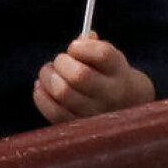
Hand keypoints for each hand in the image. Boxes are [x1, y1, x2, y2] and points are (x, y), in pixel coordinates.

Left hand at [33, 35, 156, 124]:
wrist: (126, 104)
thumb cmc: (108, 73)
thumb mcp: (107, 57)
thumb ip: (92, 45)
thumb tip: (80, 41)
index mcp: (118, 70)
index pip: (101, 54)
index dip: (81, 47)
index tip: (74, 46)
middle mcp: (111, 94)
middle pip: (79, 75)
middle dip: (61, 63)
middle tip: (59, 61)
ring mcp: (96, 113)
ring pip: (63, 93)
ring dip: (48, 78)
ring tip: (49, 73)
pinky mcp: (79, 126)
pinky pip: (54, 111)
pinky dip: (41, 96)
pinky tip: (42, 87)